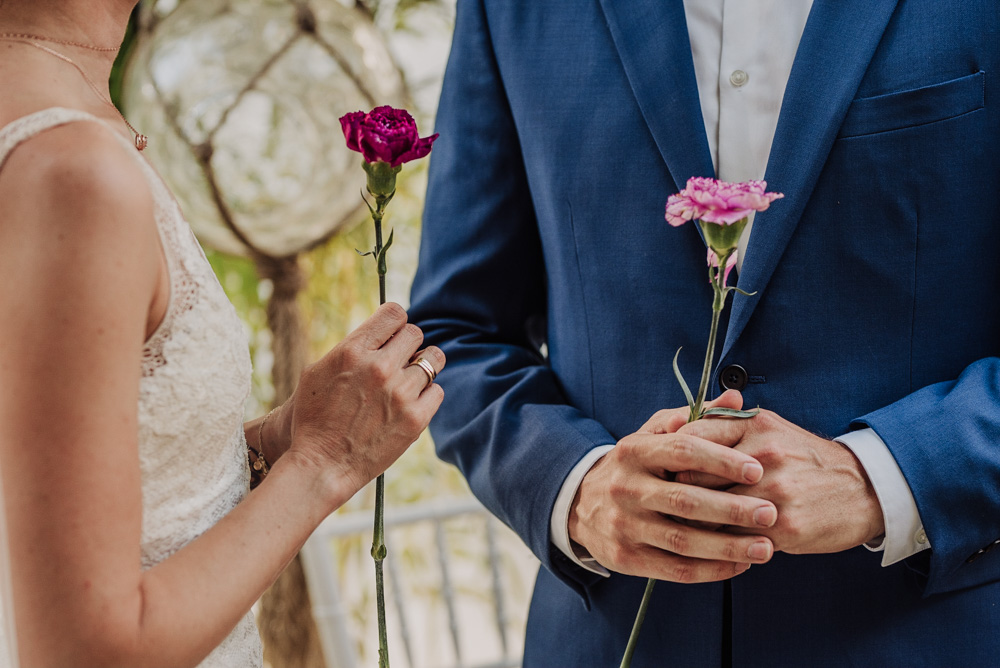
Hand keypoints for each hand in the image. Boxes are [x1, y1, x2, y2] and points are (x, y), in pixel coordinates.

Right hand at [283, 303, 444, 504]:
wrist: (322, 466)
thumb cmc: (314, 418)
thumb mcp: (318, 372)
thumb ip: (351, 347)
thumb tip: (380, 332)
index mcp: (353, 351)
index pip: (394, 313)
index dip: (396, 322)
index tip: (393, 334)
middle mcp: (379, 367)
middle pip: (415, 334)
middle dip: (408, 346)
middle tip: (398, 362)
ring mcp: (400, 393)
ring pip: (432, 360)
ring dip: (421, 369)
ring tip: (406, 383)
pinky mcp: (416, 418)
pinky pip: (437, 391)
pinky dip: (427, 396)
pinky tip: (409, 405)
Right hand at [568, 392, 777, 583]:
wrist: (581, 503)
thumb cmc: (634, 466)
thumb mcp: (653, 434)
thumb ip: (696, 418)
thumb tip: (736, 399)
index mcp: (634, 451)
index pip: (681, 450)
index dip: (721, 460)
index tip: (757, 469)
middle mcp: (626, 487)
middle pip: (684, 500)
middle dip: (731, 508)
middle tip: (770, 512)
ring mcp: (624, 525)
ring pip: (682, 541)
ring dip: (728, 546)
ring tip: (766, 547)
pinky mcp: (626, 558)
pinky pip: (675, 569)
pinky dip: (712, 570)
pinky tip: (740, 565)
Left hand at [676, 410, 884, 553]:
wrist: (862, 489)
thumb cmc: (802, 458)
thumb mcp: (768, 427)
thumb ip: (724, 424)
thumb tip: (674, 428)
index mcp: (755, 424)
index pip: (691, 437)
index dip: (670, 456)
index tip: (662, 470)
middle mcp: (763, 454)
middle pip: (693, 475)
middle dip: (674, 491)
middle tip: (663, 502)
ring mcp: (773, 491)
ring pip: (708, 511)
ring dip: (691, 521)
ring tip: (683, 525)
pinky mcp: (784, 526)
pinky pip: (732, 538)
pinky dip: (718, 542)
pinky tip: (714, 542)